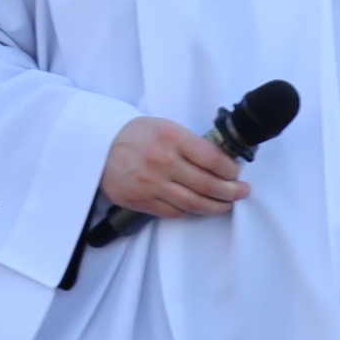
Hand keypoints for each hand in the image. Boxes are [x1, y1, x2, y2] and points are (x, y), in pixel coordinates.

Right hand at [101, 115, 249, 221]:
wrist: (97, 146)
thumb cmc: (134, 135)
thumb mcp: (164, 127)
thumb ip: (189, 143)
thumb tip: (219, 162)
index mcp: (171, 138)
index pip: (212, 158)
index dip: (230, 170)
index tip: (236, 173)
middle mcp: (163, 161)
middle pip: (208, 184)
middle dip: (231, 191)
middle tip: (241, 192)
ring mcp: (152, 184)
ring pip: (194, 203)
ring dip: (216, 206)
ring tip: (226, 204)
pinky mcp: (142, 201)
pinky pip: (174, 212)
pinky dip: (189, 211)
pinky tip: (198, 207)